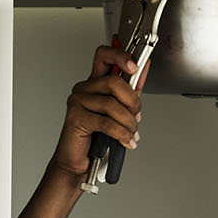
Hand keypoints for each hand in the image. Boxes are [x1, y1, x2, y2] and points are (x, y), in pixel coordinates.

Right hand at [49, 44, 143, 181]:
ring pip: (112, 104)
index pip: (104, 56)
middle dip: (132, 101)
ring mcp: (77, 102)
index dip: (121, 55)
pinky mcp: (75, 117)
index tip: (135, 66)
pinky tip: (125, 140)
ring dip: (128, 123)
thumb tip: (142, 72)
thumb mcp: (120, 111)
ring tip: (130, 133)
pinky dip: (120, 133)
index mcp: (94, 83)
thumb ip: (130, 91)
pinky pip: (106, 122)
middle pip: (114, 81)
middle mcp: (84, 89)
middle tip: (135, 116)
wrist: (78, 162)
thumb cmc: (96, 138)